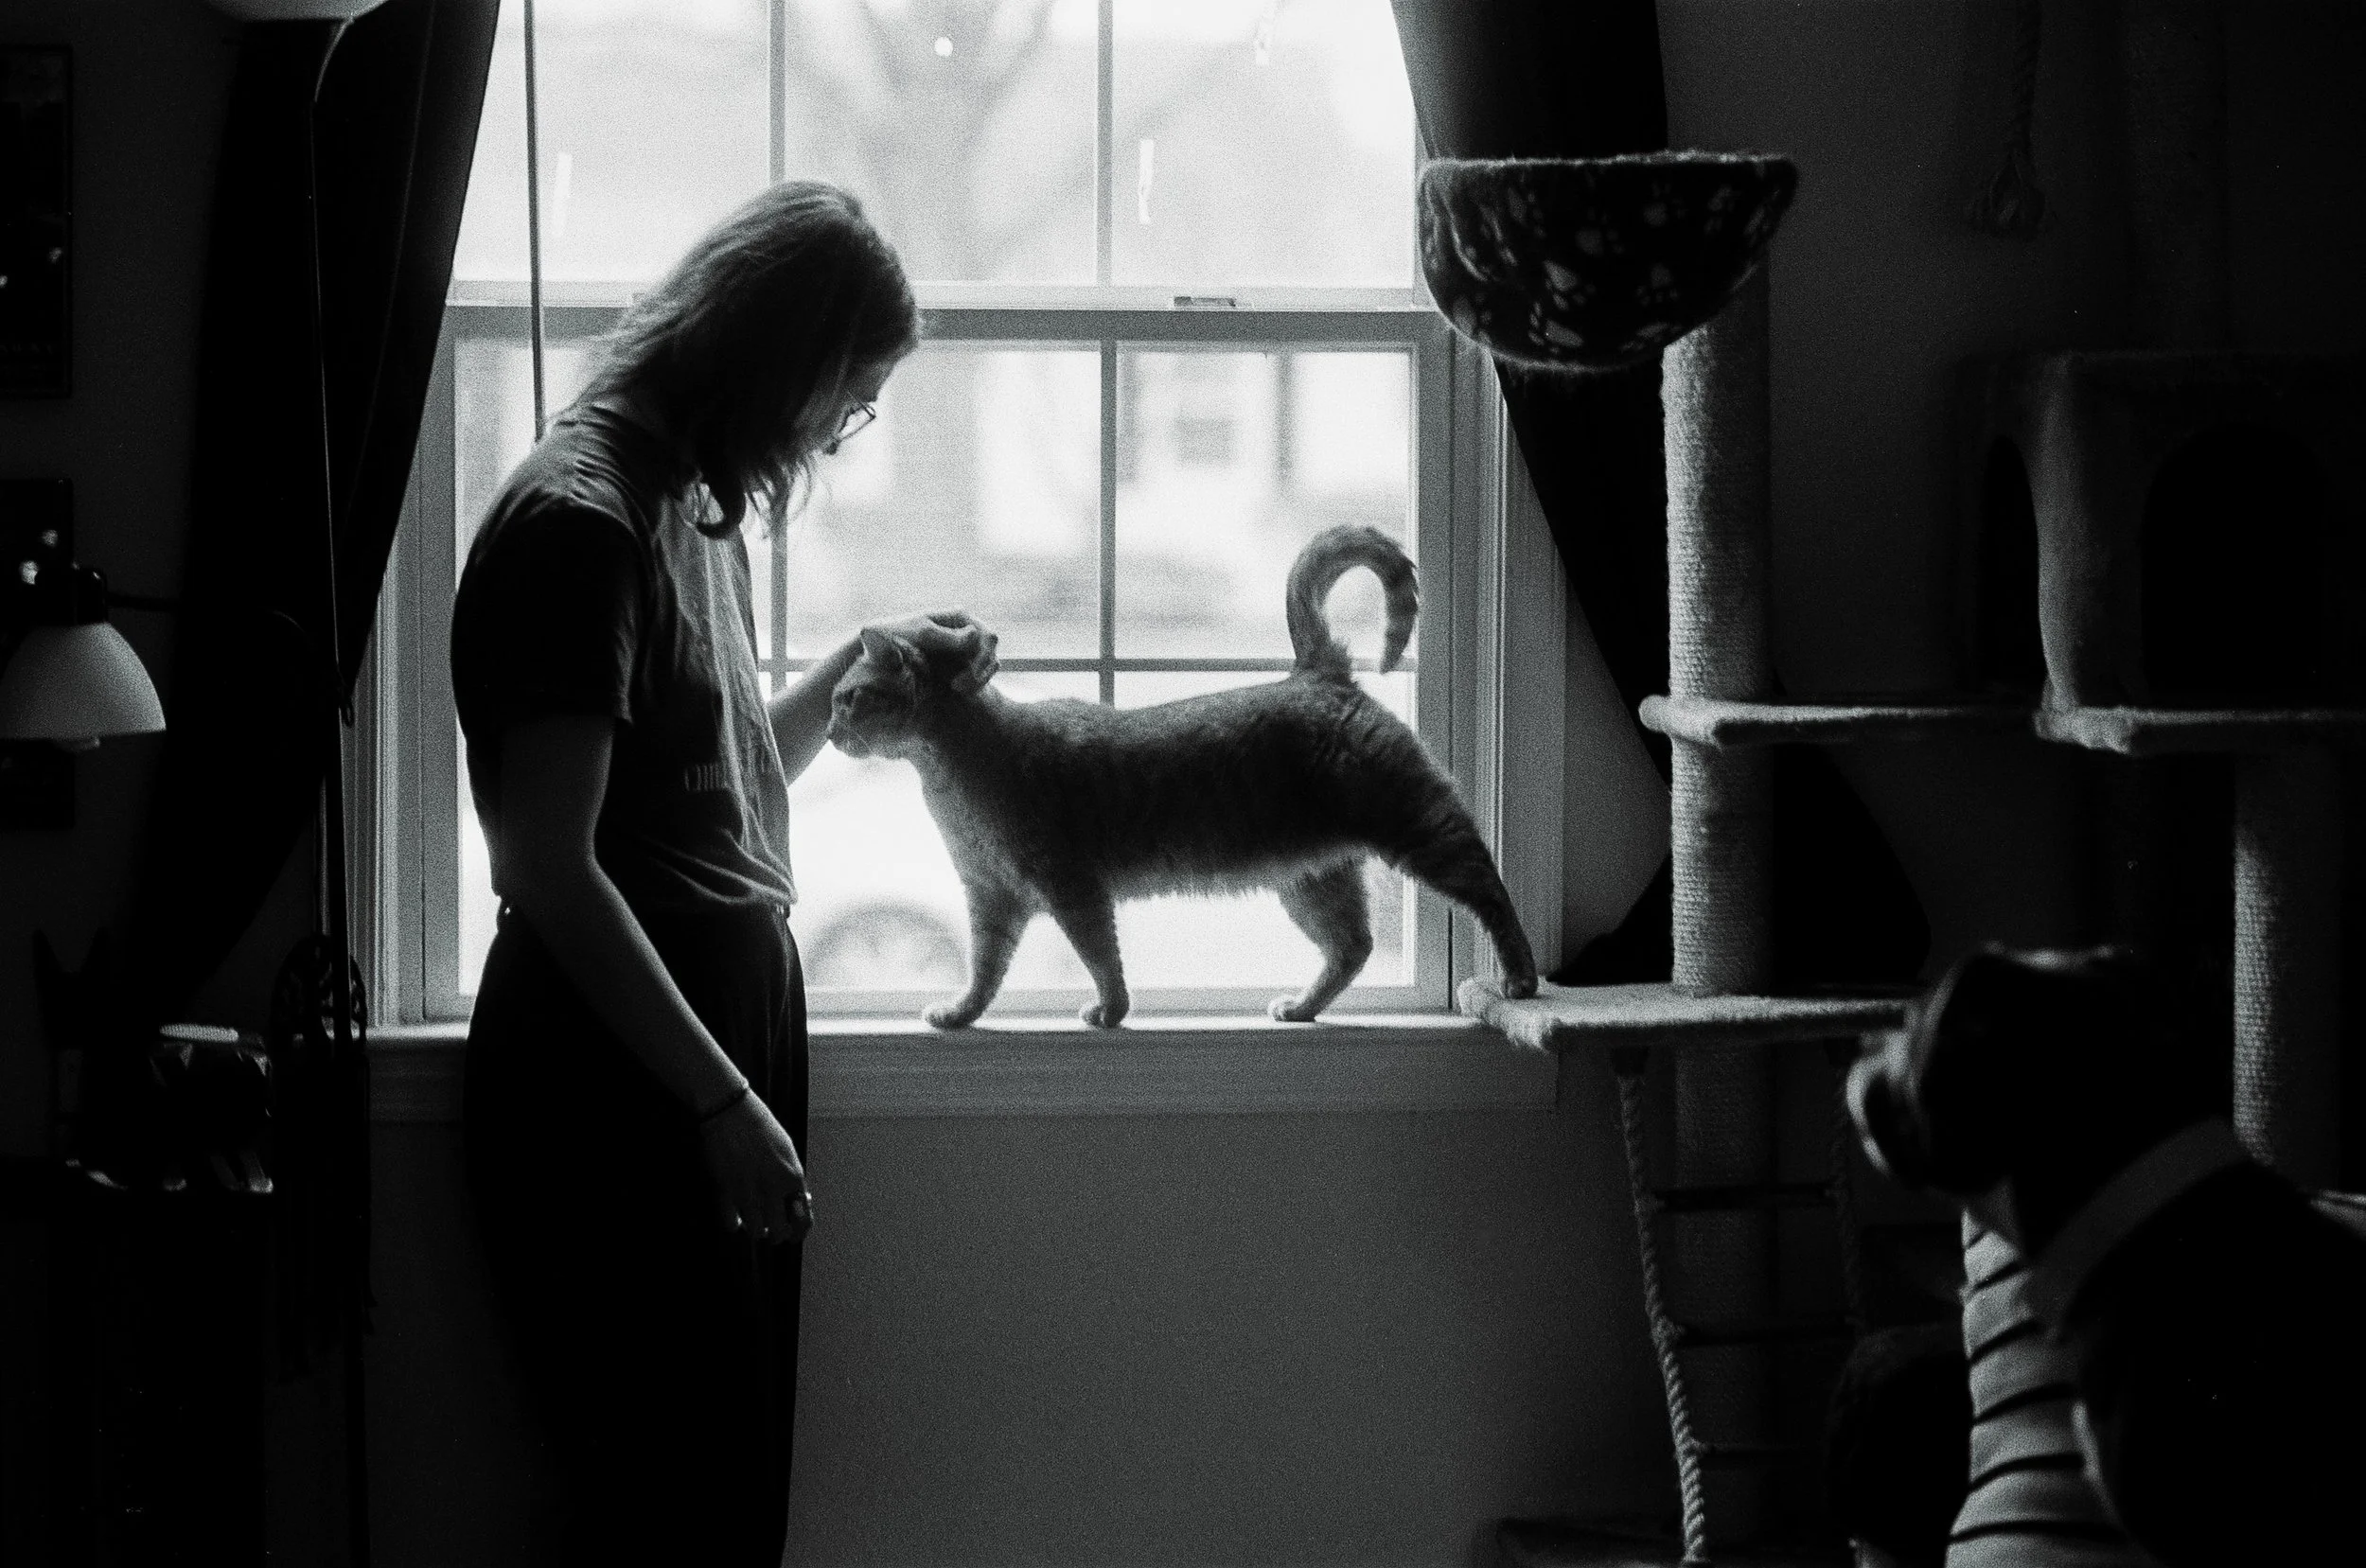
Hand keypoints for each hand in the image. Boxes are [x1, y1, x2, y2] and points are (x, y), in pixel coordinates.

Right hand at [699, 1091, 811, 1243]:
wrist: (731, 1112)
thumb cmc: (761, 1127)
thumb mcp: (787, 1151)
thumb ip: (793, 1178)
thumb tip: (798, 1200)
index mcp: (792, 1177)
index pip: (803, 1219)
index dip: (799, 1232)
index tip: (794, 1235)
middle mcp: (772, 1188)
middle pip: (779, 1233)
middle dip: (776, 1235)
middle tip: (772, 1229)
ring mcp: (747, 1192)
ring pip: (755, 1232)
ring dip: (755, 1229)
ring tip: (754, 1221)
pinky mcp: (725, 1191)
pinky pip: (731, 1223)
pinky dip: (734, 1223)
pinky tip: (736, 1217)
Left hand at [864, 608, 998, 692]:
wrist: (877, 657)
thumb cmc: (893, 641)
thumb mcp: (919, 638)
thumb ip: (945, 637)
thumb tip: (975, 634)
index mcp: (959, 617)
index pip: (987, 637)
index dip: (980, 660)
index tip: (957, 682)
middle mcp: (965, 629)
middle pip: (991, 651)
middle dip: (979, 672)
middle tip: (957, 689)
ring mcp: (965, 646)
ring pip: (989, 663)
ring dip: (978, 680)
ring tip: (956, 691)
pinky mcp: (962, 662)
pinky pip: (981, 673)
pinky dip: (975, 684)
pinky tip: (957, 691)